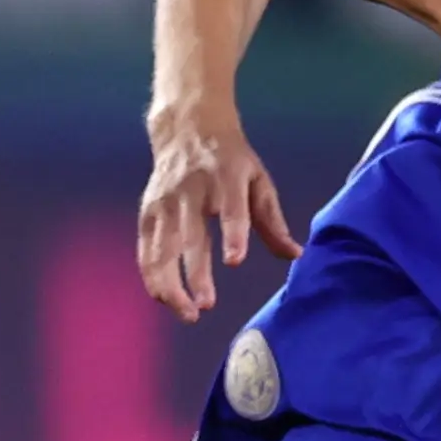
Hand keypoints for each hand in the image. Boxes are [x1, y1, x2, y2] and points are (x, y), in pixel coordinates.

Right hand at [139, 106, 298, 323]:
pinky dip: (152, 277)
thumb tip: (295, 255)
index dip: (232, 234)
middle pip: (190, 236)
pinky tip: (165, 300)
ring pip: (161, 249)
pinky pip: (146, 250)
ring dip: (169, 284)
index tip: (234, 261)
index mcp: (225, 178)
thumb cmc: (231, 160)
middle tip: (206, 305)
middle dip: (195, 272)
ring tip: (187, 313)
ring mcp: (165, 202)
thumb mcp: (258, 180)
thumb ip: (273, 221)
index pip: (229, 209)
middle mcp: (191, 190)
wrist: (187, 127)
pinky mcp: (148, 212)